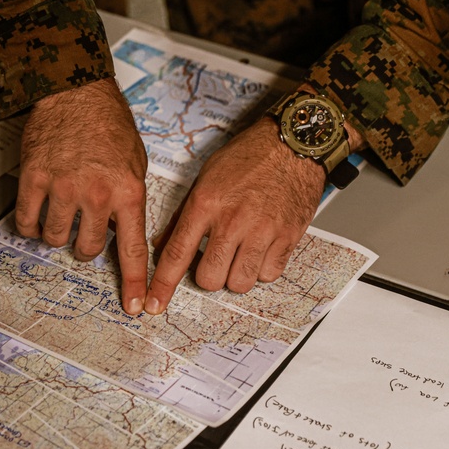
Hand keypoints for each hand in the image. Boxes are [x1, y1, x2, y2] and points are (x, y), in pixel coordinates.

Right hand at [15, 78, 148, 312]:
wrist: (77, 94)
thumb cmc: (110, 127)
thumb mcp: (136, 165)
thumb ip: (130, 202)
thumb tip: (125, 236)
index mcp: (128, 193)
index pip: (132, 249)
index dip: (134, 283)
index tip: (136, 308)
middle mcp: (96, 194)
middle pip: (88, 249)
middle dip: (86, 244)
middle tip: (85, 225)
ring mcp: (62, 188)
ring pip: (56, 239)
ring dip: (59, 233)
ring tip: (63, 211)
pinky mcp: (33, 179)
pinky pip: (28, 222)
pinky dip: (32, 224)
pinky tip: (40, 212)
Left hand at [142, 116, 327, 314]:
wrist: (293, 144)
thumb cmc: (249, 157)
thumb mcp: (207, 178)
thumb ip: (184, 215)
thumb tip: (163, 244)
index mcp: (207, 203)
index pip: (177, 254)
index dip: (163, 284)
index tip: (155, 303)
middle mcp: (233, 220)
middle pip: (210, 278)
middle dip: (209, 276)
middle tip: (216, 260)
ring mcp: (263, 230)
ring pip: (241, 282)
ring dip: (237, 275)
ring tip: (241, 254)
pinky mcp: (288, 236)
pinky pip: (270, 274)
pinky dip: (263, 268)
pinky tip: (262, 249)